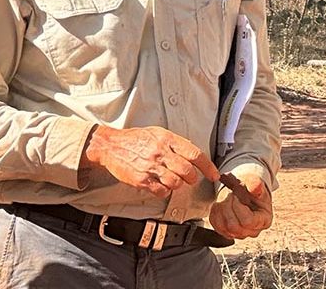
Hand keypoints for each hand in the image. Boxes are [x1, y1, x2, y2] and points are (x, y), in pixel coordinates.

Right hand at [80, 125, 219, 197]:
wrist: (111, 145)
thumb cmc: (135, 139)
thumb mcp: (157, 133)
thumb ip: (175, 143)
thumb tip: (194, 155)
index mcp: (166, 139)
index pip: (194, 154)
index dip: (207, 166)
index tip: (214, 174)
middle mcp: (160, 152)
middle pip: (187, 172)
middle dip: (191, 179)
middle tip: (188, 179)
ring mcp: (150, 166)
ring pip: (176, 183)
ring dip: (178, 185)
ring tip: (172, 181)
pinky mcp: (141, 179)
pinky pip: (162, 191)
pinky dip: (165, 191)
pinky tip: (160, 185)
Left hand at [208, 170, 272, 238]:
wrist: (244, 191)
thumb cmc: (251, 189)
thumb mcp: (255, 182)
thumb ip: (256, 184)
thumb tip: (255, 188)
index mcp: (264, 220)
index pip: (248, 221)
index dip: (238, 207)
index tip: (235, 195)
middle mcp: (253, 231)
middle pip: (234, 227)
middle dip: (228, 207)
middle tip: (230, 194)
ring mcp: (240, 234)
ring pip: (224, 227)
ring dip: (221, 209)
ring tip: (225, 197)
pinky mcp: (227, 232)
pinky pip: (216, 225)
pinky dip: (215, 212)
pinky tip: (220, 203)